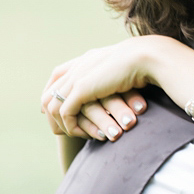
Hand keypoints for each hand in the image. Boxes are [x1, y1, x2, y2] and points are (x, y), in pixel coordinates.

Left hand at [41, 38, 160, 141]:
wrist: (144, 57)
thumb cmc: (144, 63)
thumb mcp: (124, 69)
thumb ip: (114, 76)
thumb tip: (118, 85)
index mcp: (86, 59)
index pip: (57, 76)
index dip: (53, 93)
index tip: (56, 110)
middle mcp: (76, 67)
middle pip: (48, 93)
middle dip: (51, 115)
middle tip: (59, 130)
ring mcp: (77, 77)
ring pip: (53, 107)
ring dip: (63, 125)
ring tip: (76, 137)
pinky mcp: (81, 89)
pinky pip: (66, 113)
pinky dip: (72, 127)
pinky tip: (86, 134)